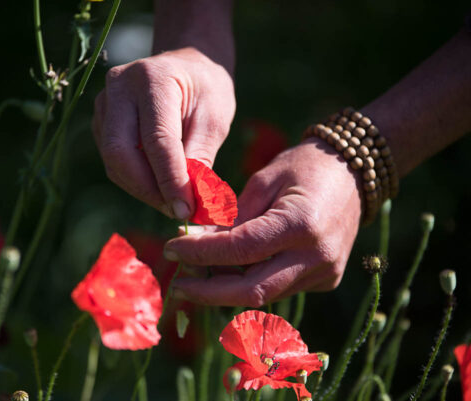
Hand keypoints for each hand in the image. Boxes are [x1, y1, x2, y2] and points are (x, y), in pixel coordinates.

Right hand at [92, 47, 235, 219]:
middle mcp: (119, 86)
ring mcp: (104, 103)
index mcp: (152, 78)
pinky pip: (113, 162)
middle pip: (120, 152)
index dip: (170, 179)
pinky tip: (159, 187)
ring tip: (172, 201)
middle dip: (148, 189)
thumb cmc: (206, 89)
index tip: (186, 210)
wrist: (187, 64)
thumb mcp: (215, 118)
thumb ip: (199, 157)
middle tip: (176, 211)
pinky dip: (135, 181)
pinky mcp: (101, 122)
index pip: (156, 139)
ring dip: (142, 189)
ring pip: (113, 161)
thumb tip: (189, 201)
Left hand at [164, 138, 362, 305]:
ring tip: (198, 273)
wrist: (355, 173)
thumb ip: (232, 217)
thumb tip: (197, 244)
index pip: (240, 251)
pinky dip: (249, 282)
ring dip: (225, 288)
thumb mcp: (263, 181)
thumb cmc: (304, 167)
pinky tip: (229, 270)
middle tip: (178, 284)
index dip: (201, 255)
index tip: (171, 249)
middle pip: (251, 291)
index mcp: (300, 224)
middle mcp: (316, 256)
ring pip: (263, 295)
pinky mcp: (326, 280)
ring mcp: (324, 273)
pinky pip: (278, 288)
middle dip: (208, 292)